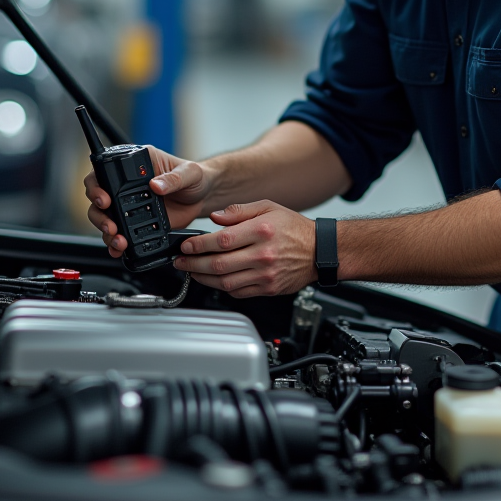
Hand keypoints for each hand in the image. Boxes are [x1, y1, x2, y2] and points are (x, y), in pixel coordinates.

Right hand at [85, 147, 211, 258]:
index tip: (103, 198)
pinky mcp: (136, 222)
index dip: (97, 185)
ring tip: (119, 241)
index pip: (105, 171)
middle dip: (99, 214)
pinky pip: (120, 234)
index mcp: (137, 165)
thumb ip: (174, 178)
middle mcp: (127, 185)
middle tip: (110, 225)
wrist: (204, 197)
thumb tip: (156, 185)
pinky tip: (119, 249)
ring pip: (105, 218)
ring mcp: (129, 204)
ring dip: (106, 232)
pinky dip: (116, 244)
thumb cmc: (197, 178)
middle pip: (98, 198)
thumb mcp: (190, 173)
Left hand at [172, 200, 315, 297]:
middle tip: (180, 262)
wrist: (320, 251)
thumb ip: (238, 211)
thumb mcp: (268, 207)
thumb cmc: (294, 228)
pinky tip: (214, 280)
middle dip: (193, 264)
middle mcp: (263, 254)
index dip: (198, 245)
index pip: (221, 240)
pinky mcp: (268, 289)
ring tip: (192, 272)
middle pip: (219, 264)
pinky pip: (238, 292)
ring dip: (203, 278)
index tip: (185, 246)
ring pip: (225, 282)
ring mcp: (265, 275)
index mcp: (262, 231)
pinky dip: (222, 287)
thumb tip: (214, 218)